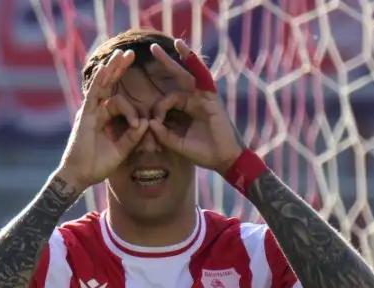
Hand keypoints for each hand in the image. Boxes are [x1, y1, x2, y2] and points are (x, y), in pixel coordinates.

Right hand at [56, 50, 148, 191]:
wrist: (80, 176)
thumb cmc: (98, 165)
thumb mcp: (121, 150)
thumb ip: (133, 137)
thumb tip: (147, 122)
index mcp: (105, 119)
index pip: (120, 103)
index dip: (133, 111)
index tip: (140, 125)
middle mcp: (97, 112)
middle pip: (110, 85)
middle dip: (119, 69)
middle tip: (130, 54)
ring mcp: (90, 112)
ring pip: (102, 85)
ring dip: (112, 68)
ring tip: (121, 53)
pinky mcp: (85, 115)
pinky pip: (94, 94)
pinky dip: (100, 81)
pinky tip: (107, 68)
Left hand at [146, 40, 244, 174]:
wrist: (224, 159)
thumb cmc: (203, 153)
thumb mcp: (178, 145)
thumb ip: (163, 134)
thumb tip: (149, 121)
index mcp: (184, 111)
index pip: (166, 100)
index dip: (158, 109)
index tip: (155, 123)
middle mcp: (193, 100)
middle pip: (176, 78)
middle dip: (164, 63)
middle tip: (152, 47)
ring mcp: (202, 97)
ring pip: (188, 74)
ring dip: (180, 57)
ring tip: (172, 43)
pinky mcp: (211, 98)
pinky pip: (202, 77)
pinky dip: (194, 63)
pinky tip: (184, 51)